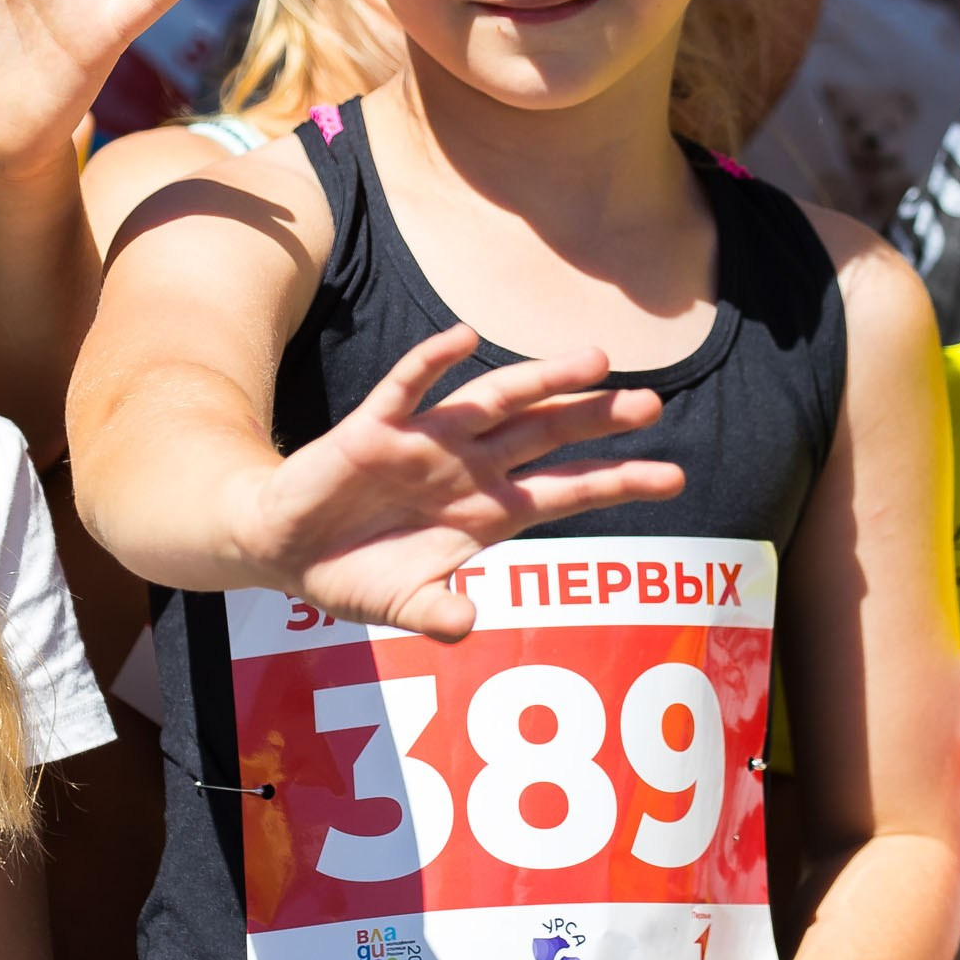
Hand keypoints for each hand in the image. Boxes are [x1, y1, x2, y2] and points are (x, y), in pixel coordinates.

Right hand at [239, 323, 683, 640]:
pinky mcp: (374, 429)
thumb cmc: (354, 573)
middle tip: (651, 402)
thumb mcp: (401, 606)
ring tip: (592, 361)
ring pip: (493, 401)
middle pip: (544, 434)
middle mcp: (468, 467)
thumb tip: (470, 622)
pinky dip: (432, 361)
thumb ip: (436, 613)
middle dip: (596, 418)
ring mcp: (425, 443)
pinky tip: (464, 337)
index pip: (566, 490)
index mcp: (487, 511)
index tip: (676, 477)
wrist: (283, 549)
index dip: (618, 482)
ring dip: (540, 380)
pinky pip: (407, 388)